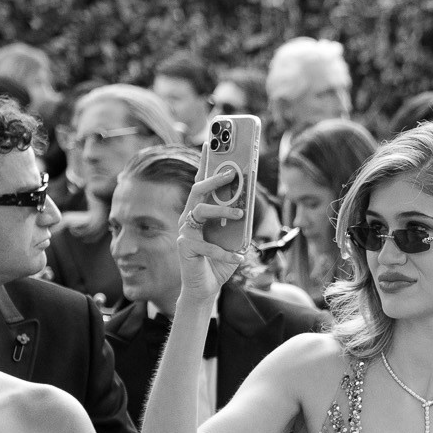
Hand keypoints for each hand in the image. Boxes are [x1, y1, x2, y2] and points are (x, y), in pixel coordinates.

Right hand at [177, 166, 247, 297]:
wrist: (206, 288)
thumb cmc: (218, 261)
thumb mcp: (232, 238)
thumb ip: (236, 223)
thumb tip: (247, 206)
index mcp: (199, 212)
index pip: (202, 184)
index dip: (205, 164)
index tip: (212, 145)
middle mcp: (189, 217)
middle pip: (198, 190)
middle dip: (214, 179)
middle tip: (232, 174)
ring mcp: (185, 231)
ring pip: (200, 210)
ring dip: (223, 210)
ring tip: (240, 213)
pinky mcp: (186, 247)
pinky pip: (209, 245)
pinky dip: (227, 253)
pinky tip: (239, 258)